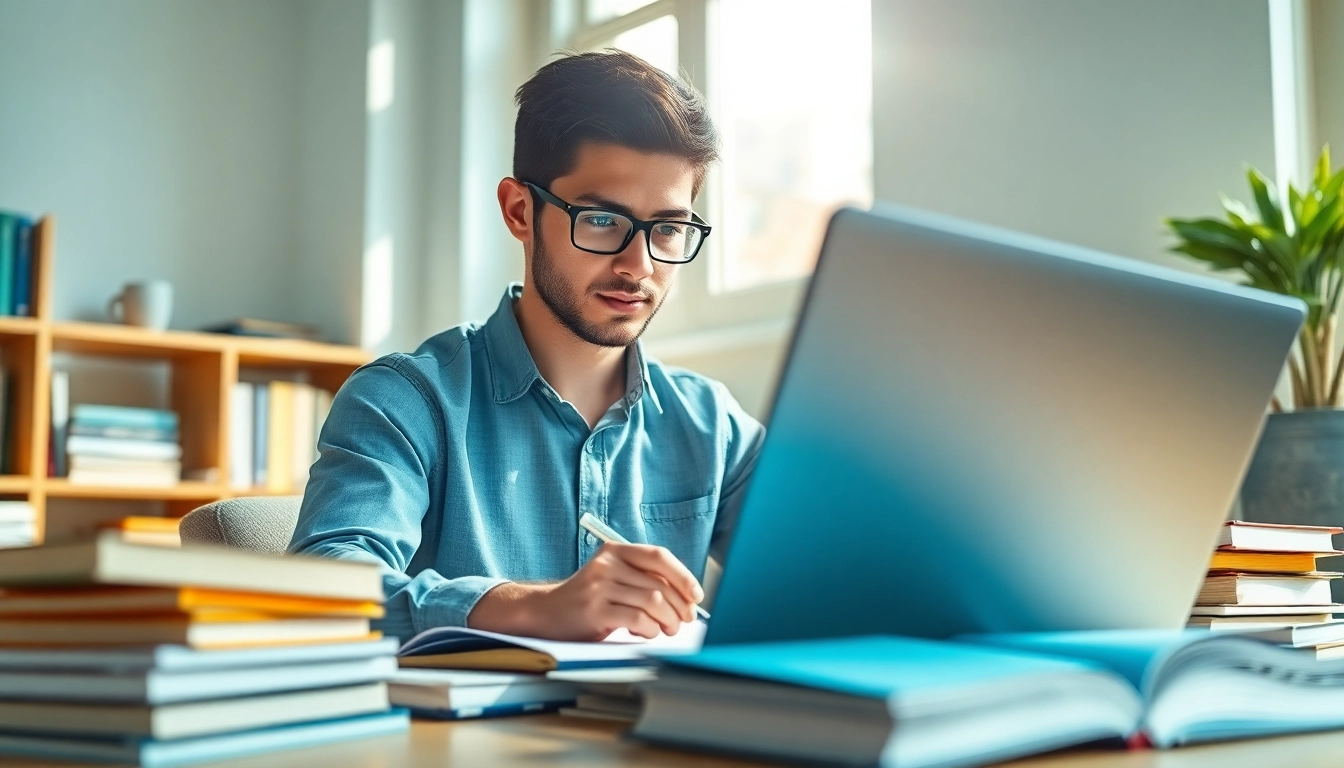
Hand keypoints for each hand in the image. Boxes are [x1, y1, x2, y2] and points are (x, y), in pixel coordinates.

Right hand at [467, 543, 703, 640]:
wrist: (545, 613)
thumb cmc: (588, 599)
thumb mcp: (612, 578)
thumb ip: (641, 580)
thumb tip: (685, 597)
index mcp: (615, 551)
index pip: (659, 556)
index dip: (683, 576)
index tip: (696, 595)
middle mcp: (607, 564)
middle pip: (659, 583)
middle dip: (679, 606)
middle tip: (683, 620)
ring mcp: (599, 586)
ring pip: (653, 602)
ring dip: (668, 620)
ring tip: (667, 629)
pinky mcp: (595, 610)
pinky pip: (638, 619)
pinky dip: (650, 629)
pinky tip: (647, 633)